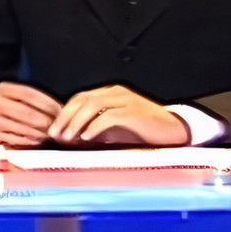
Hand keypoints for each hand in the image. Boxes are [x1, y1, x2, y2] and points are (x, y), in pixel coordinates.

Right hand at [0, 82, 61, 148]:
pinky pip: (18, 140)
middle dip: (48, 122)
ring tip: (51, 135)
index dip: (49, 103)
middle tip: (60, 127)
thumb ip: (28, 99)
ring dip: (42, 134)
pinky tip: (37, 140)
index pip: (31, 94)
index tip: (61, 111)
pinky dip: (31, 141)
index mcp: (2, 89)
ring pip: (25, 129)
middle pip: (29, 114)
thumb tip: (58, 109)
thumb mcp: (7, 96)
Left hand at [47, 84, 189, 146]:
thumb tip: (73, 138)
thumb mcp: (117, 128)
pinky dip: (94, 127)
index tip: (54, 130)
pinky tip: (86, 138)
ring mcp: (126, 100)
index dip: (65, 113)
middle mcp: (117, 93)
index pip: (80, 98)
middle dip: (66, 118)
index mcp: (111, 93)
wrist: (176, 130)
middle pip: (83, 99)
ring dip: (76, 122)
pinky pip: (109, 116)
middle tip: (55, 135)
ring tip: (67, 138)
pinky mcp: (135, 112)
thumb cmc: (145, 131)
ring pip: (93, 105)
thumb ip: (97, 128)